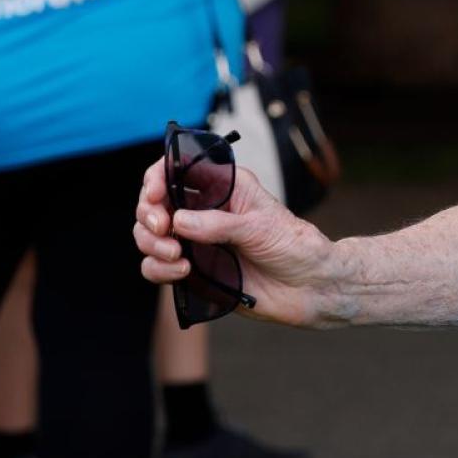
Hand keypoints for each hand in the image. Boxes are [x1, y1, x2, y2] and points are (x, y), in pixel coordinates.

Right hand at [133, 159, 338, 327]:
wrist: (309, 287)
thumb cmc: (295, 246)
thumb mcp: (262, 227)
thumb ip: (220, 224)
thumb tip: (179, 221)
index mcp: (223, 187)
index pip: (177, 170)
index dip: (156, 178)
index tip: (154, 195)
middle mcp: (204, 211)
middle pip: (154, 204)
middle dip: (148, 214)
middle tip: (163, 229)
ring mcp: (195, 240)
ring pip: (149, 235)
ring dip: (151, 243)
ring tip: (176, 253)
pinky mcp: (192, 269)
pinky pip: (156, 267)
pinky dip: (158, 268)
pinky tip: (181, 270)